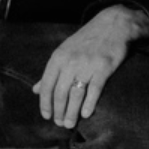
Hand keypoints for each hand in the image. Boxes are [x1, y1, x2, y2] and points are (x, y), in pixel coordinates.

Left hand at [32, 7, 148, 128]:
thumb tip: (35, 89)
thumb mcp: (64, 51)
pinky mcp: (104, 68)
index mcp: (58, 57)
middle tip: (59, 124)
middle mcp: (71, 61)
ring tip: (69, 123)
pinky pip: (94, 90)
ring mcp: (87, 65)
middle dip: (58, 111)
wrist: (113, 24)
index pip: (47, 85)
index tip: (46, 116)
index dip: (45, 103)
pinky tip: (86, 114)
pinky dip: (89, 104)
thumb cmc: (86, 40)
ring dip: (71, 112)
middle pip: (60, 93)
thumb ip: (50, 72)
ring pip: (75, 94)